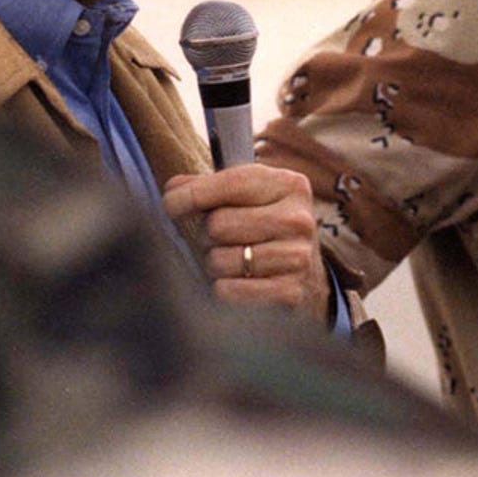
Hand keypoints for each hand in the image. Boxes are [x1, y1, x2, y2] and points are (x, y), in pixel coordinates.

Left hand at [162, 163, 329, 321]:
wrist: (306, 272)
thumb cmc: (264, 227)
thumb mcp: (247, 196)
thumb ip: (207, 186)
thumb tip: (173, 190)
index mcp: (289, 185)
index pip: (230, 184)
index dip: (191, 195)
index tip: (171, 204)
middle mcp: (298, 219)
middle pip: (219, 224)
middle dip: (207, 235)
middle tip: (219, 239)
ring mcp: (297, 257)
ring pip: (220, 260)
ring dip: (215, 264)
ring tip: (232, 261)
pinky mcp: (289, 292)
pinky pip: (228, 290)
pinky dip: (223, 288)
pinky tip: (237, 281)